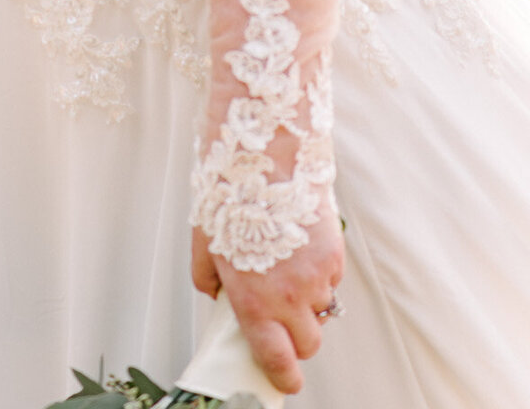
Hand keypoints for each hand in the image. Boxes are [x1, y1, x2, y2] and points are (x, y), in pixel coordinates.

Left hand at [191, 207, 343, 395]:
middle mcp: (289, 296)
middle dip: (297, 338)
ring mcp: (316, 277)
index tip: (286, 381)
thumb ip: (208, 278)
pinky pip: (331, 280)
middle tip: (283, 316)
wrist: (264, 157)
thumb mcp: (204, 242)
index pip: (277, 359)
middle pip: (308, 344)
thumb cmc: (229, 195)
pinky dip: (320, 274)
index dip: (284, 377)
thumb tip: (216, 295)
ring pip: (322, 311)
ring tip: (288, 269)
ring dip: (308, 303)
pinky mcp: (334, 256)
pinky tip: (300, 245)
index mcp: (254, 300)